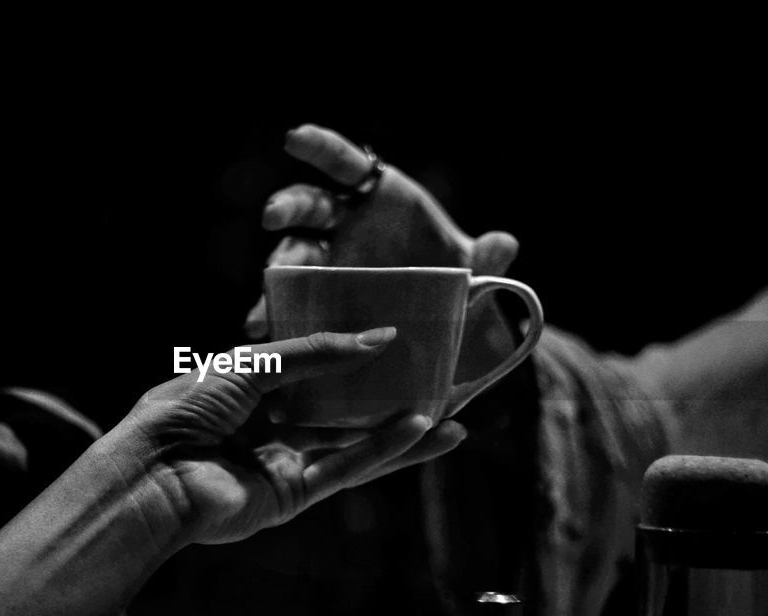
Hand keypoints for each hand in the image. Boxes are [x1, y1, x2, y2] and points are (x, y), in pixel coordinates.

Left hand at [110, 328, 466, 544]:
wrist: (153, 476)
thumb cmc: (184, 410)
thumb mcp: (251, 363)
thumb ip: (317, 352)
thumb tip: (380, 337)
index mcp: (249, 388)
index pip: (312, 369)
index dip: (352, 357)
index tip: (397, 341)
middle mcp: (268, 426)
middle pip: (340, 410)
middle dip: (386, 398)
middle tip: (434, 383)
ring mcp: (283, 463)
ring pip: (353, 444)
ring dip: (400, 433)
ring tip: (452, 417)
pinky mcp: (292, 496)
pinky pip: (346, 470)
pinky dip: (384, 451)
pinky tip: (423, 433)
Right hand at [245, 124, 521, 337]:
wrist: (440, 319)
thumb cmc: (453, 276)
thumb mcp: (473, 269)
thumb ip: (487, 258)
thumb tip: (505, 245)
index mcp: (378, 196)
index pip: (344, 164)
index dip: (320, 148)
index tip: (294, 139)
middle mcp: (343, 222)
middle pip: (308, 205)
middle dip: (288, 207)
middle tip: (272, 216)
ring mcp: (326, 259)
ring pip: (293, 253)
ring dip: (278, 267)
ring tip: (271, 278)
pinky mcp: (317, 294)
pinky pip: (293, 296)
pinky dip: (276, 308)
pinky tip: (262, 325)